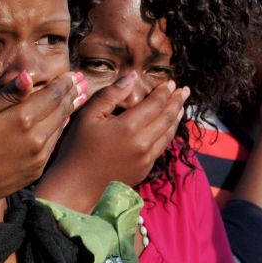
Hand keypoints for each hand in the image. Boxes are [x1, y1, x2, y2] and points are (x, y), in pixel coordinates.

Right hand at [0, 70, 86, 206]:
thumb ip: (6, 96)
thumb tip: (28, 76)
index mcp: (21, 119)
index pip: (51, 94)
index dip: (64, 83)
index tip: (73, 74)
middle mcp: (36, 138)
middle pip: (60, 110)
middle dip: (72, 93)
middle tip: (82, 81)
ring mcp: (38, 157)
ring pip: (60, 127)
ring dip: (70, 110)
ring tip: (79, 97)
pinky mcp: (36, 170)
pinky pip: (53, 144)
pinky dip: (60, 129)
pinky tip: (62, 122)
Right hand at [37, 72, 188, 212]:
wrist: (76, 184)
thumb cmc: (78, 147)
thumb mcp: (89, 115)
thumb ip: (111, 94)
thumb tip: (132, 77)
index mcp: (129, 127)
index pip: (155, 104)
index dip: (164, 92)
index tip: (171, 83)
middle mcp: (143, 143)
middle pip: (167, 118)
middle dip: (177, 102)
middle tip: (184, 90)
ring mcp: (146, 159)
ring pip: (168, 134)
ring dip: (176, 117)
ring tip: (181, 106)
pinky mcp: (145, 169)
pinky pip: (162, 147)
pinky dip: (168, 133)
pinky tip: (168, 127)